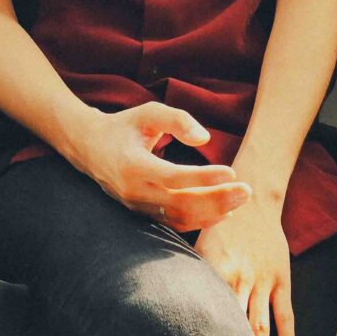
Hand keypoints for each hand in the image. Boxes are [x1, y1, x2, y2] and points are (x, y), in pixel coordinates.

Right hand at [67, 101, 252, 233]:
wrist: (89, 148)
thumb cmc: (124, 126)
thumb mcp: (148, 112)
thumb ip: (177, 120)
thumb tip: (204, 138)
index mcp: (132, 165)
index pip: (173, 177)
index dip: (204, 177)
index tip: (232, 172)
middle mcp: (133, 191)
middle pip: (180, 203)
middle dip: (217, 199)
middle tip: (247, 191)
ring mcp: (137, 207)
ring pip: (179, 218)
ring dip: (213, 213)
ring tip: (240, 200)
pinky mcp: (142, 214)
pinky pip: (174, 223)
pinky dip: (200, 220)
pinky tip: (224, 213)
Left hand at [197, 196, 295, 335]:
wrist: (253, 198)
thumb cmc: (217, 226)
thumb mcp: (195, 244)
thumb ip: (184, 274)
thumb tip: (162, 301)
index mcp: (211, 269)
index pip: (203, 310)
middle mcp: (238, 278)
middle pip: (231, 324)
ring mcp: (262, 281)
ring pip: (259, 325)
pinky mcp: (280, 280)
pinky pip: (285, 315)